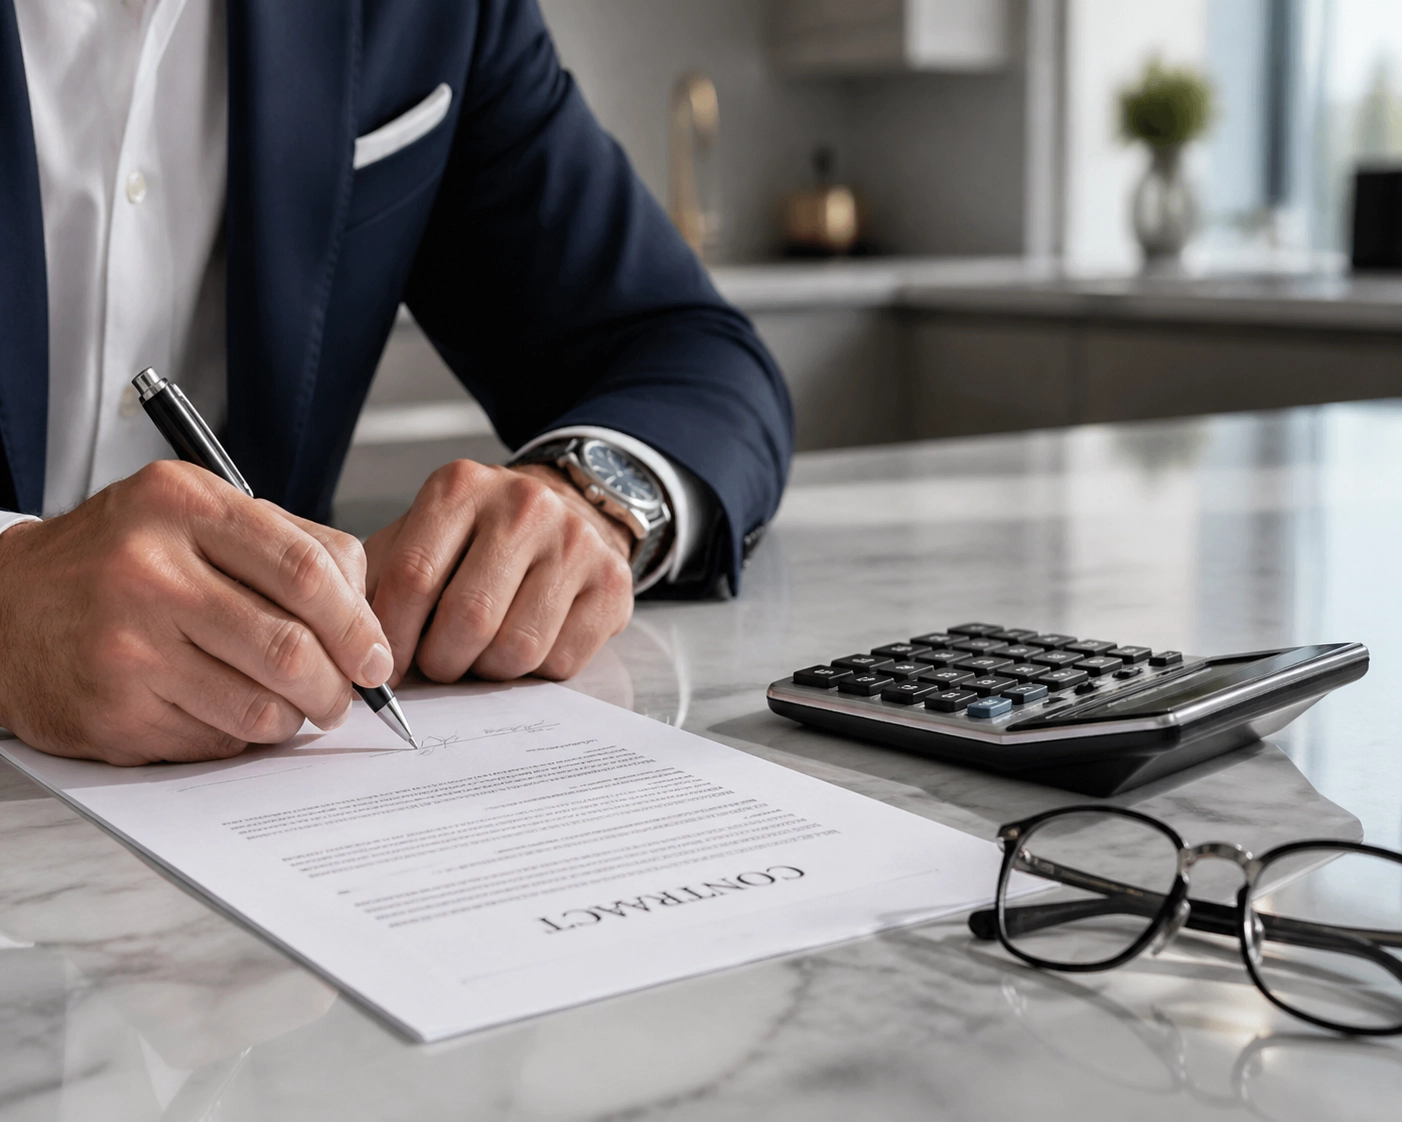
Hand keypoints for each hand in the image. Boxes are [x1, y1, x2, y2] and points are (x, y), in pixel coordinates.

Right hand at [0, 461, 393, 764]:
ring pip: (262, 705)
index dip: (360, 623)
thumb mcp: (196, 518)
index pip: (308, 569)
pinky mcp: (113, 711)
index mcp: (184, 506)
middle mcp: (150, 572)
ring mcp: (127, 646)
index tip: (377, 654)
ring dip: (297, 716)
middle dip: (339, 684)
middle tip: (346, 694)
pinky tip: (229, 711)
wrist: (6, 608)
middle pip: (291, 646)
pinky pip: (219, 739)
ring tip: (293, 704)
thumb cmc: (118, 562)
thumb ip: (289, 548)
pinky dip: (244, 734)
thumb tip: (369, 620)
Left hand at [364, 460, 633, 683]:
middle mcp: (524, 506)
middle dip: (442, 661)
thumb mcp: (420, 535)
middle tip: (438, 664)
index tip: (382, 667)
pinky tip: (526, 645)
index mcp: (460, 488)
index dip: (392, 637)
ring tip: (480, 654)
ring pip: (517, 648)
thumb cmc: (477, 538)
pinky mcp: (613, 583)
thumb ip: (379, 582)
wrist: (568, 507)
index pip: (413, 577)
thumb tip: (353, 651)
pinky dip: (535, 672)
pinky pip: (562, 660)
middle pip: (468, 618)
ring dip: (488, 670)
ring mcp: (576, 542)